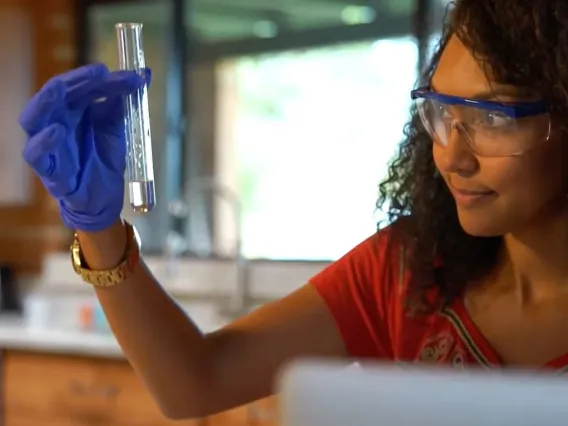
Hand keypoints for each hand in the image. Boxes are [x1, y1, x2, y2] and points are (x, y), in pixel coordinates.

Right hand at [20, 63, 149, 231]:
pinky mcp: (49, 170)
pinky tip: (56, 131)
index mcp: (70, 109)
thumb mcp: (116, 127)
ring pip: (33, 118)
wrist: (105, 196)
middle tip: (98, 73)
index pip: (78, 86)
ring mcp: (48, 145)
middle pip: (55, 94)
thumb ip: (124, 102)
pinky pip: (36, 155)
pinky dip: (43, 142)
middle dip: (74, 81)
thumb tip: (144, 74)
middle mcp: (54, 121)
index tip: (128, 75)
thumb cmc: (103, 157)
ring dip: (45, 101)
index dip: (98, 78)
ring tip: (58, 88)